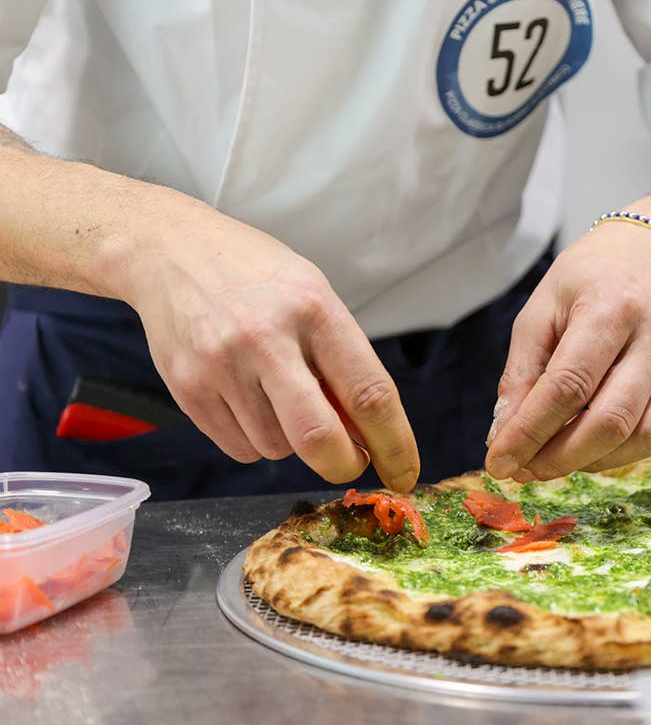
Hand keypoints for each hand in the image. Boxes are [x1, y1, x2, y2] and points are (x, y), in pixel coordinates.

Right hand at [124, 203, 418, 489]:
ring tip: (278, 394)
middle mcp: (266, 338)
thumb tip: (368, 436)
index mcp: (314, 309)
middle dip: (343, 464)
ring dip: (292, 442)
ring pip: (278, 450)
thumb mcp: (315, 298)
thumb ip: (343, 363)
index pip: (369, 393)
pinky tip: (247, 397)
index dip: (395, 444)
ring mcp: (221, 365)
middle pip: (317, 438)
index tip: (405, 473)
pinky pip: (240, 448)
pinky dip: (255, 439)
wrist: (171, 250)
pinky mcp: (188, 388)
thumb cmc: (257, 278)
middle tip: (350, 461)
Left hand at [484, 199, 650, 481]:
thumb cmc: (591, 277)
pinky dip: (616, 453)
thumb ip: (521, 371)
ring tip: (551, 461)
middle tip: (524, 469)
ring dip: (589, 462)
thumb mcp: (541, 308)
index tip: (499, 461)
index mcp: (611, 308)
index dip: (530, 431)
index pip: (568, 386)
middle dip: (559, 457)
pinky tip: (586, 447)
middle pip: (610, 420)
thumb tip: (504, 433)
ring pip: (642, 437)